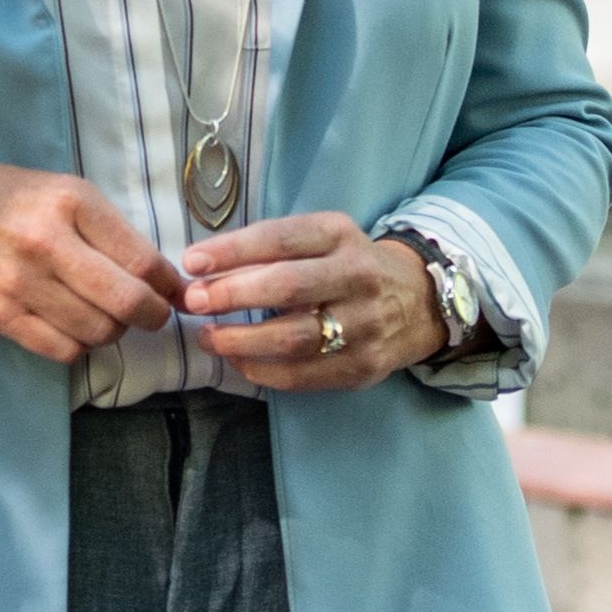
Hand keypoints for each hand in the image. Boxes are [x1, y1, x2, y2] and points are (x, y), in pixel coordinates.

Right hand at [0, 152, 182, 359]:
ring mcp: (18, 283)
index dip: (169, 285)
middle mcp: (43, 242)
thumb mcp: (63, 191)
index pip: (141, 259)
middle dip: (152, 315)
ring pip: (97, 332)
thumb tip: (164, 278)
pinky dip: (81, 346)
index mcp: (68, 202)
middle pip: (125, 302)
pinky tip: (76, 326)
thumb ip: (111, 230)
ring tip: (107, 315)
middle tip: (154, 314)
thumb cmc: (7, 200)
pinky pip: (62, 350)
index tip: (176, 292)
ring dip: (114, 330)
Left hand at [180, 212, 443, 392]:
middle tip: (194, 301)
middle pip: (288, 287)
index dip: (233, 251)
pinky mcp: (363, 366)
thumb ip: (272, 250)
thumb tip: (204, 269)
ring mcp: (364, 325)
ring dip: (240, 340)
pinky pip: (303, 375)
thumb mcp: (322, 240)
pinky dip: (261, 369)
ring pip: (294, 338)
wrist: (419, 302)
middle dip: (233, 295)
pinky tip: (236, 360)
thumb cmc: (348, 265)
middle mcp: (358, 277)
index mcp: (341, 236)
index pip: (281, 239)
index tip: (192, 262)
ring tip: (208, 336)